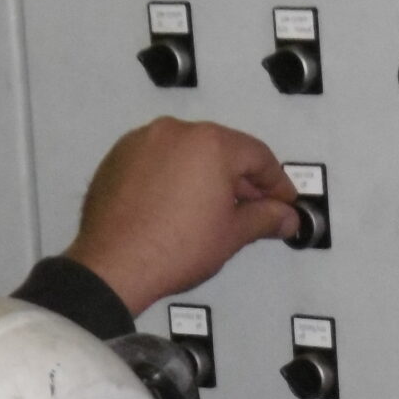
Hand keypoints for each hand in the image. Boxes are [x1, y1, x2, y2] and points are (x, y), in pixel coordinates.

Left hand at [63, 118, 302, 313]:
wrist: (114, 266)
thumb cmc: (169, 250)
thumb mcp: (231, 235)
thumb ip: (264, 219)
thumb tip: (285, 217)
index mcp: (210, 143)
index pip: (258, 156)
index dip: (276, 183)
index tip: (282, 201)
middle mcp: (176, 132)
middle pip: (222, 149)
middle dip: (240, 180)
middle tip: (253, 209)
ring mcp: (144, 141)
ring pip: (188, 152)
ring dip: (205, 176)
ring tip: (212, 212)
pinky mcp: (120, 156)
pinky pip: (158, 160)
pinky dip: (173, 177)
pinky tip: (178, 206)